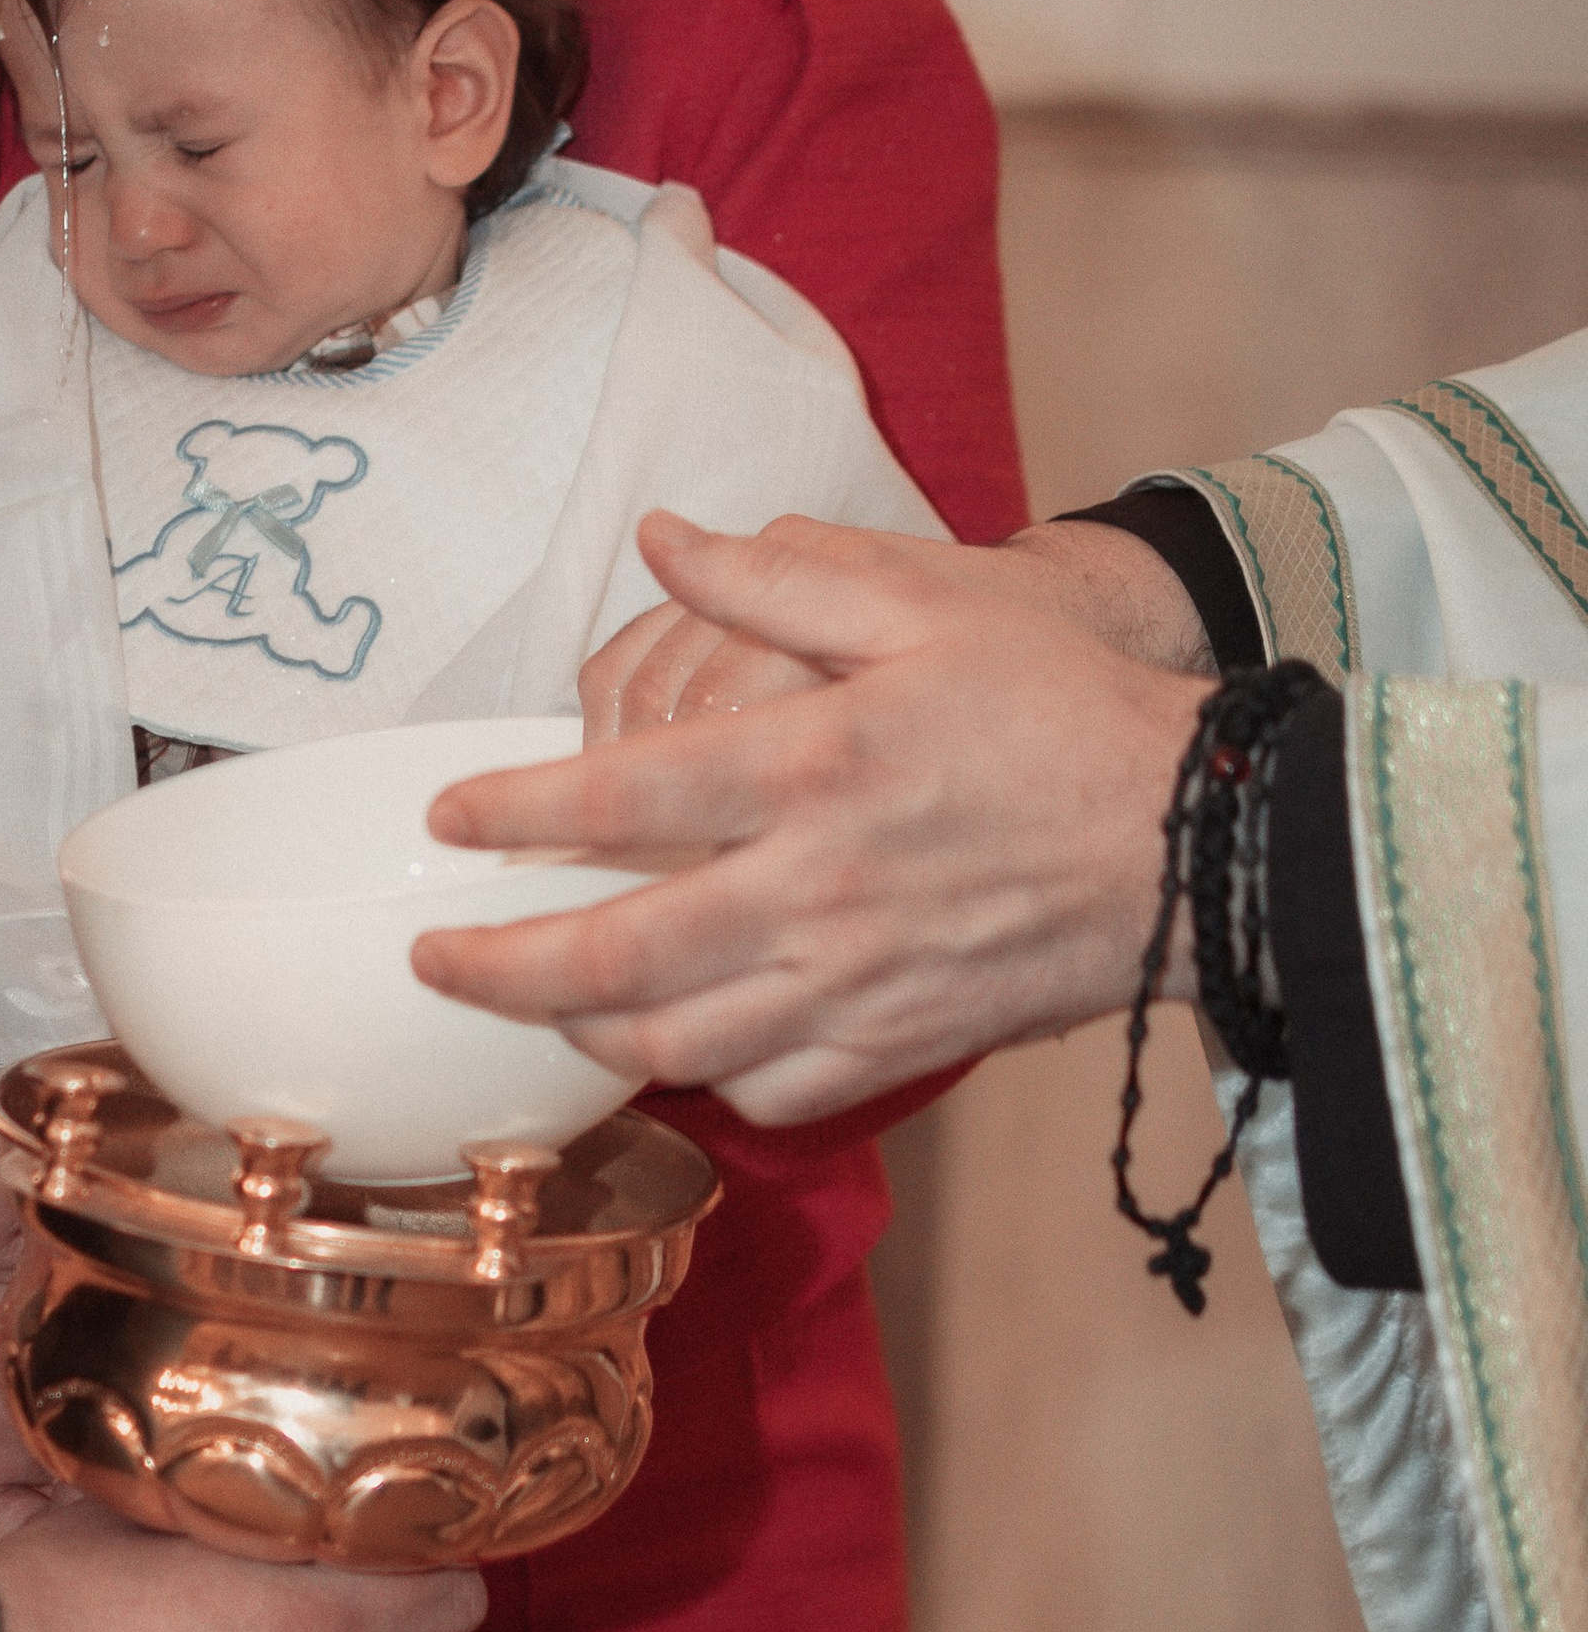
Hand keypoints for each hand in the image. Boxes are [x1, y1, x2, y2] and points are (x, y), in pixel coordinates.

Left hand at [414, 511, 1209, 1122]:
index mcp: (815, 767)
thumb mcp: (930, 602)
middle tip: (430, 960)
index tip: (445, 818)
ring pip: (676, 1047)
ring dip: (584, 1036)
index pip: (621, 799)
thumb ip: (783, 573)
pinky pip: (771, 1093)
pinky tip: (677, 1047)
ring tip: (536, 1005)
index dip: (515, 812)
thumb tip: (662, 538)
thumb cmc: (1063, 709)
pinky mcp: (900, 1046)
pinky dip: (707, 1082)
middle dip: (499, 969)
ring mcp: (856, 985)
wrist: (1200, 837)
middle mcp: (817, 892)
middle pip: (615, 958)